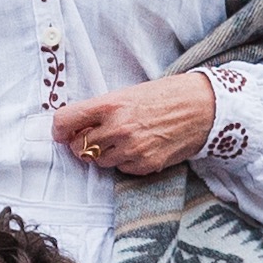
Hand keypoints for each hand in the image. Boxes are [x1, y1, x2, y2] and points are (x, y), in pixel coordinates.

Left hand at [53, 72, 222, 179]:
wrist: (203, 107)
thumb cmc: (166, 96)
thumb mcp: (129, 93)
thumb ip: (101, 110)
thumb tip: (77, 128)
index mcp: (110, 105)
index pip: (64, 121)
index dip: (59, 129)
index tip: (62, 132)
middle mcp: (117, 128)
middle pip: (79, 147)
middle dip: (84, 143)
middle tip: (97, 136)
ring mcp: (131, 149)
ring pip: (100, 162)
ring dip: (106, 154)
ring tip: (125, 139)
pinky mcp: (145, 164)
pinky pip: (122, 169)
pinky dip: (126, 162)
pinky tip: (141, 147)